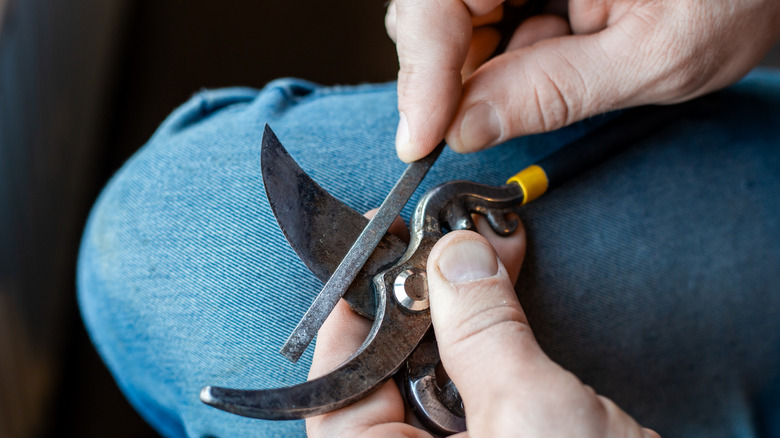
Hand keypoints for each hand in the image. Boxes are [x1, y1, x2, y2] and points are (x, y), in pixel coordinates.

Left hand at [306, 213, 658, 436]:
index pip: (337, 389)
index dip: (354, 313)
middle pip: (388, 372)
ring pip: (437, 374)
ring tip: (484, 253)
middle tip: (443, 241)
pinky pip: (477, 386)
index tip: (375, 252)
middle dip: (418, 302)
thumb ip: (481, 331)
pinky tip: (504, 290)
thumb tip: (453, 258)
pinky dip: (491, 339)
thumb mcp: (528, 414)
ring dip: (460, 313)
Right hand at [386, 0, 779, 161]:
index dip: (423, 70)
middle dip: (447, 76)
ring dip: (480, 70)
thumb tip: (466, 127)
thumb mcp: (652, 55)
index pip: (442, 0)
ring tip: (559, 67)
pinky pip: (484, 26)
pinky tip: (552, 55)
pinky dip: (503, 60)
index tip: (420, 139)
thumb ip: (554, 91)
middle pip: (436, 12)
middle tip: (472, 124)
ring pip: (453, 23)